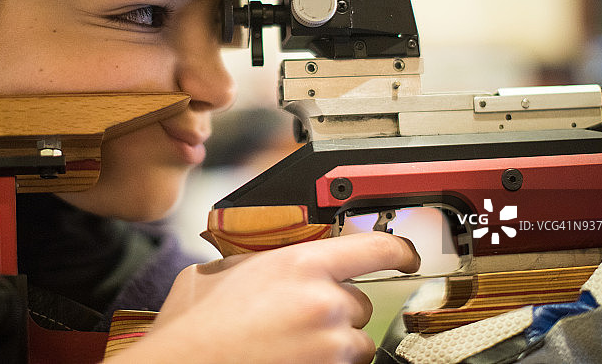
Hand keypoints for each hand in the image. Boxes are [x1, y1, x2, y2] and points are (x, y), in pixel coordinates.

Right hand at [105, 232, 419, 363]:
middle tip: (299, 320)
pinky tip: (291, 358)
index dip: (398, 250)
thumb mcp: (222, 272)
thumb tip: (273, 257)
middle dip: (337, 311)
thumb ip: (260, 259)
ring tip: (291, 345)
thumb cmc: (195, 328)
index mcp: (300, 264)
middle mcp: (324, 302)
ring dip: (334, 344)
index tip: (406, 255)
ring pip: (356, 342)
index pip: (375, 248)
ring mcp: (330, 345)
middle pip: (360, 302)